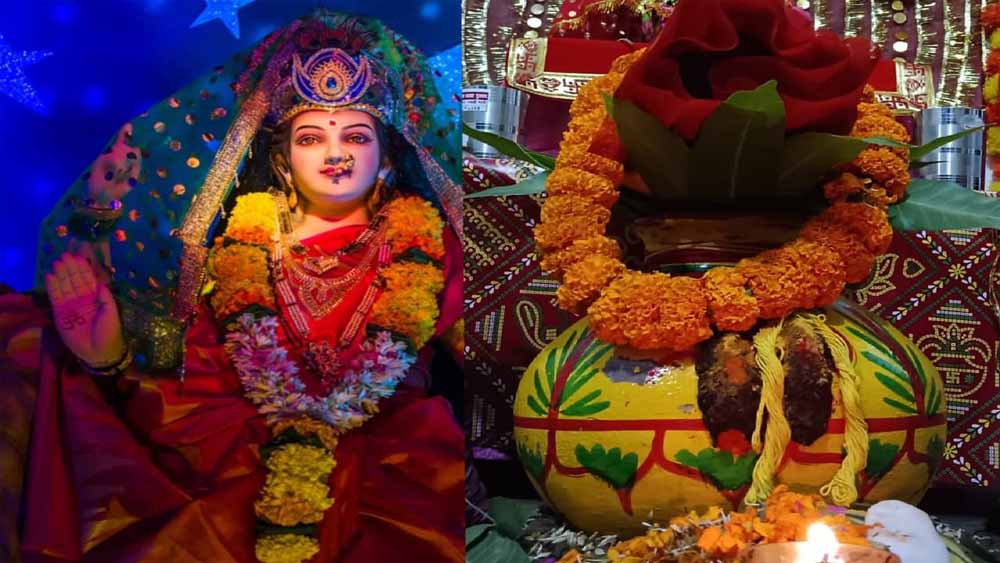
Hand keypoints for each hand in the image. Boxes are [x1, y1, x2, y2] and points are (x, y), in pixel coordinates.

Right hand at [44, 252, 124, 366]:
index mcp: (96, 297)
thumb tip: (100, 283)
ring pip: (65, 286)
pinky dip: (53, 288)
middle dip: (70, 268)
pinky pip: (56, 298)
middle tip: (65, 255)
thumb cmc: (109, 332)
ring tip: (57, 263)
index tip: (79, 257)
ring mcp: (71, 305)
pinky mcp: (61, 313)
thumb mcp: (112, 313)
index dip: (84, 269)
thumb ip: (106, 298)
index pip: (88, 279)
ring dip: (60, 275)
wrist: (99, 351)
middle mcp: (82, 299)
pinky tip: (50, 276)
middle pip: (75, 280)